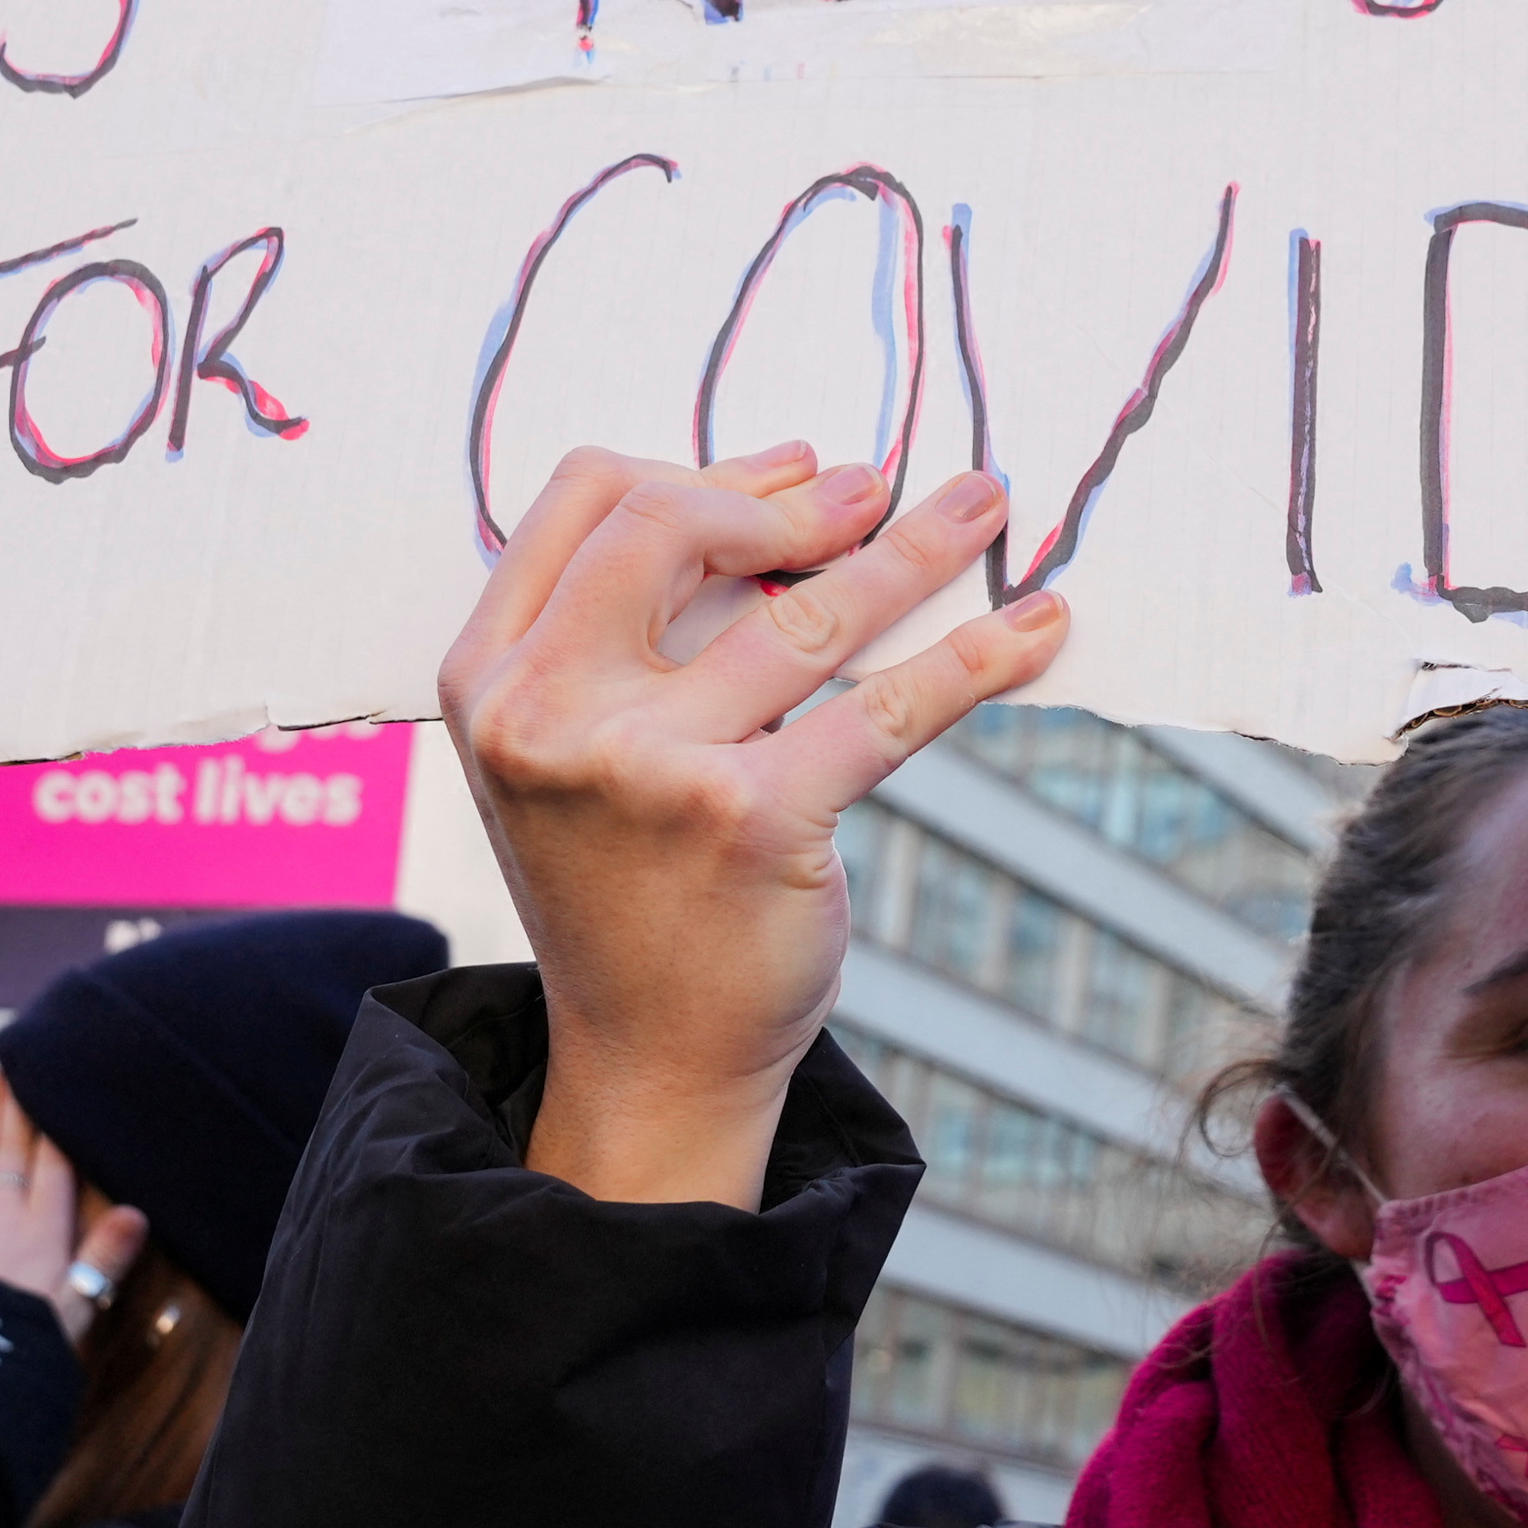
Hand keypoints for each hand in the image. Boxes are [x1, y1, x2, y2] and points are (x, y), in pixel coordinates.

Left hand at [0, 1073, 130, 1344]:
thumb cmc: (13, 1351)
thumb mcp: (71, 1316)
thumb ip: (103, 1262)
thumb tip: (138, 1212)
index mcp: (41, 1236)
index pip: (51, 1169)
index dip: (53, 1125)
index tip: (53, 1081)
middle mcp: (0, 1222)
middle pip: (9, 1152)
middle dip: (14, 1105)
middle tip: (11, 1057)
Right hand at [442, 446, 1061, 1210]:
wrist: (649, 1059)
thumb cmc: (628, 883)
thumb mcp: (571, 748)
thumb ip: (625, 633)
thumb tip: (781, 492)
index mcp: (490, 678)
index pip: (587, 498)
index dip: (703, 468)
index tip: (793, 471)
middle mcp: (548, 713)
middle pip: (672, 521)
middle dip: (792, 498)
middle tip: (880, 489)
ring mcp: (646, 766)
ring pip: (804, 611)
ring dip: (914, 546)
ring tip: (983, 507)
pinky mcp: (750, 821)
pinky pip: (888, 709)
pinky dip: (976, 659)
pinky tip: (1037, 632)